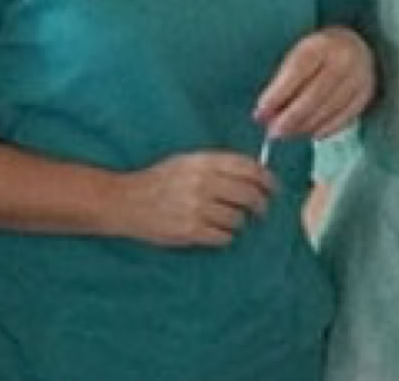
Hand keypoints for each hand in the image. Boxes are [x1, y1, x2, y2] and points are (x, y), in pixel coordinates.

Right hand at [112, 151, 274, 247]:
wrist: (125, 201)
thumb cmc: (158, 181)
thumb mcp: (185, 162)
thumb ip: (216, 165)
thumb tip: (253, 174)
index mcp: (203, 162)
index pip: (248, 167)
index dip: (267, 178)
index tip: (273, 188)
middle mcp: (202, 182)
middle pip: (249, 195)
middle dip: (261, 205)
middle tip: (262, 211)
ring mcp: (197, 207)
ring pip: (238, 218)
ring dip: (238, 222)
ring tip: (228, 221)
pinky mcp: (191, 230)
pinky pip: (224, 237)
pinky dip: (224, 237)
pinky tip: (215, 233)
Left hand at [253, 26, 374, 140]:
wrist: (354, 45)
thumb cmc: (316, 54)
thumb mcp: (297, 56)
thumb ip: (281, 83)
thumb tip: (264, 115)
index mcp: (320, 44)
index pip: (296, 71)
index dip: (277, 95)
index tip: (260, 113)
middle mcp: (343, 59)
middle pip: (314, 95)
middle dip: (290, 118)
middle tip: (273, 133)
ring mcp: (359, 77)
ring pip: (328, 109)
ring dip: (304, 126)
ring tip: (287, 134)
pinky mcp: (366, 94)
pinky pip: (344, 118)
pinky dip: (325, 129)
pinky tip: (311, 134)